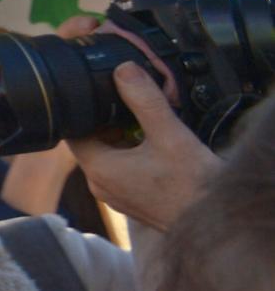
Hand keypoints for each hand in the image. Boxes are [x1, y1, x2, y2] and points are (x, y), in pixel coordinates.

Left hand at [68, 64, 220, 231]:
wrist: (218, 221)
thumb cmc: (193, 184)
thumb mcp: (169, 134)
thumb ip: (145, 100)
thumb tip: (123, 69)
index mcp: (98, 168)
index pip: (73, 131)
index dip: (83, 110)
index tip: (101, 93)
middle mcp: (100, 185)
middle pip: (92, 141)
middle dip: (107, 121)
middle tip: (128, 103)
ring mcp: (116, 196)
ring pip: (109, 155)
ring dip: (122, 137)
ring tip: (145, 122)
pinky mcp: (133, 201)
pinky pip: (123, 170)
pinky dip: (133, 154)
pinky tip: (155, 144)